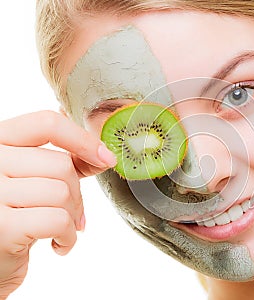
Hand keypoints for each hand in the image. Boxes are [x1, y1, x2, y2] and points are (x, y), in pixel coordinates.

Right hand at [0, 111, 115, 297]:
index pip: (46, 124)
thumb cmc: (12, 219)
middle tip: (71, 214)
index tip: (105, 157)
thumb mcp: (30, 182)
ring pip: (62, 192)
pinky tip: (58, 244)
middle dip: (76, 194)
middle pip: (60, 165)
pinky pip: (58, 220)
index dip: (82, 139)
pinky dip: (68, 236)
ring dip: (72, 217)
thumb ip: (59, 164)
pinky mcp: (2, 226)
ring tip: (61, 229)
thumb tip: (102, 154)